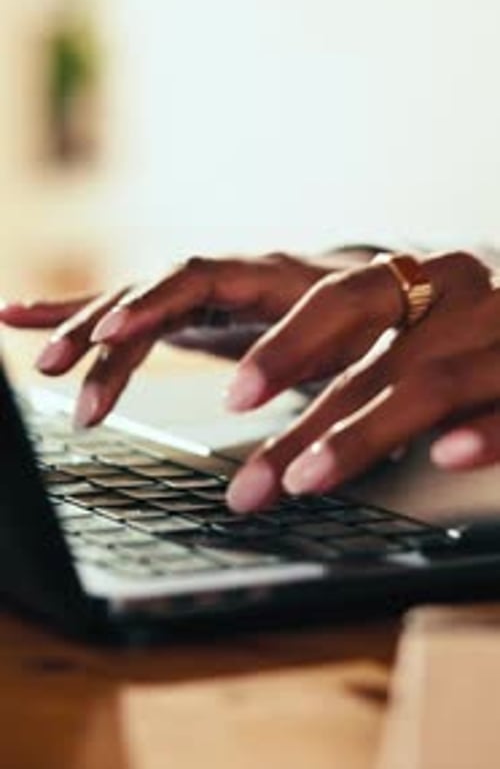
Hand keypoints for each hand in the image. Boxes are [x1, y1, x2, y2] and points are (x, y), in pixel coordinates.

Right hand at [0, 251, 358, 426]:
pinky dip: (70, 312)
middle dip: (104, 331)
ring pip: (128, 303)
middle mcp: (220, 275)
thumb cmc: (362, 319)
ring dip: (80, 330)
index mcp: (263, 276)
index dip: (151, 306)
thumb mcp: (351, 346)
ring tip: (38, 360)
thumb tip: (304, 442)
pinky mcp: (179, 309)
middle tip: (63, 373)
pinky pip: (120, 307)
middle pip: (149, 293)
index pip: (196, 281)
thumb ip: (320, 378)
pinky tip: (20, 316)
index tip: (114, 337)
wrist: (365, 288)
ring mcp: (195, 290)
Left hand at [225, 251, 499, 512]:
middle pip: (374, 359)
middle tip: (251, 487)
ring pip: (433, 384)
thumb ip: (373, 373)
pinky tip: (448, 457)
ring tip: (309, 480)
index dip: (286, 346)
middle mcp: (471, 297)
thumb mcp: (429, 344)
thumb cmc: (488, 352)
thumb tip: (286, 435)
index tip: (235, 397)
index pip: (344, 301)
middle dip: (303, 426)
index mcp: (430, 281)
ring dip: (365, 435)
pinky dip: (489, 429)